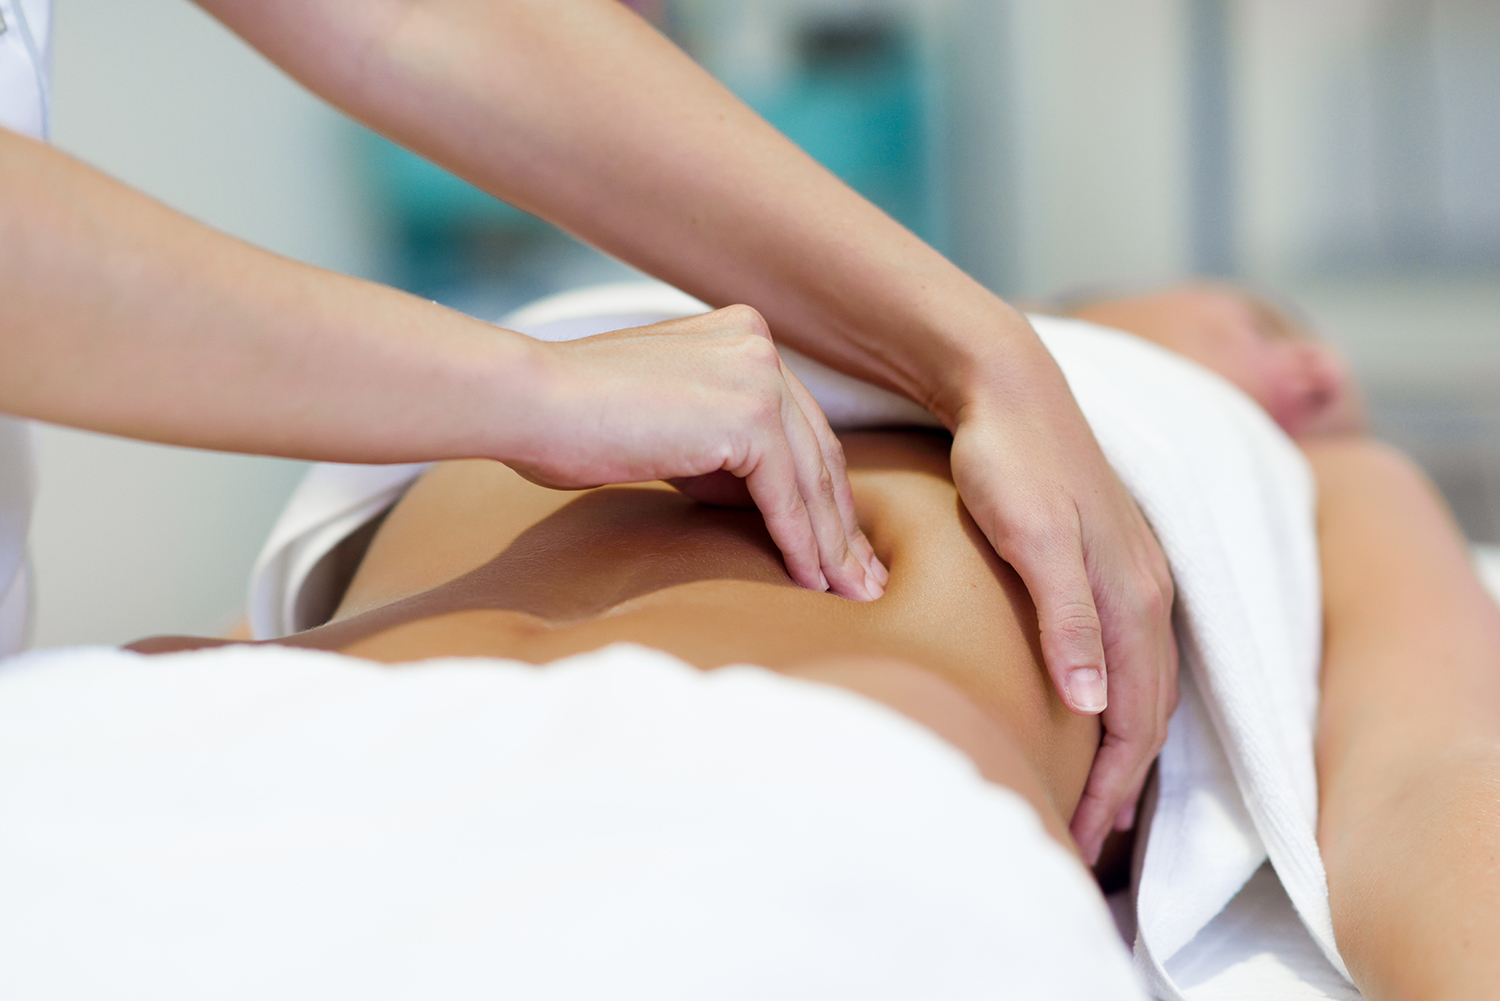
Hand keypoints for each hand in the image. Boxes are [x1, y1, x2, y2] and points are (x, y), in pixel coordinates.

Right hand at [512, 305, 886, 601]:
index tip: (840, 544)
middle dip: (842, 523)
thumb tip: (766, 503)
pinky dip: (801, 544)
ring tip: (851, 594)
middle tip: (863, 579)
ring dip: (833, 545)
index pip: (799, 426)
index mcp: (741, 334)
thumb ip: (720, 449)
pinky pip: (786, 495)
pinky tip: (812, 583)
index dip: (822, 492)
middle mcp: (759, 343)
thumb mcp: (669, 428)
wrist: (532, 402)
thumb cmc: (574, 422)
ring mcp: (757, 374)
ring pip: (811, 478)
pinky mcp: (748, 414)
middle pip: (817, 451)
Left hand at [947, 336, 1177, 863]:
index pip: (1136, 716)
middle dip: (1121, 781)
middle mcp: (1147, 590)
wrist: (1006, 385)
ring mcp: (1133, 573)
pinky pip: (1129, 652)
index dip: (1111, 783)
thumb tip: (1095, 705)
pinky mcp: (1108, 559)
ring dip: (1123, 747)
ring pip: (1144, 683)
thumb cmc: (1009, 461)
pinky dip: (1118, 700)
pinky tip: (1092, 710)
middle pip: (1149, 710)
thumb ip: (1067, 618)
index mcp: (1134, 596)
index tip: (1081, 837)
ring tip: (1096, 797)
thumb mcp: (1033, 539)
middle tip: (1084, 839)